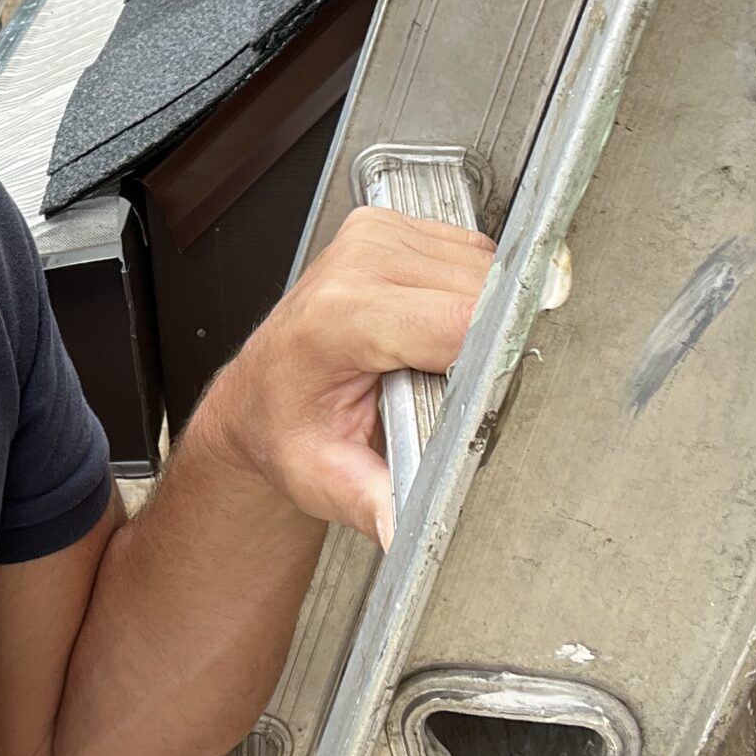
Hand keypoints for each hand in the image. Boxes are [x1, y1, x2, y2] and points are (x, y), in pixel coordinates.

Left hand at [199, 206, 494, 549]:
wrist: (260, 396)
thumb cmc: (286, 428)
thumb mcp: (321, 478)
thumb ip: (369, 500)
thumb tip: (405, 529)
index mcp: (340, 316)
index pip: (461, 321)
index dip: (493, 357)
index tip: (495, 392)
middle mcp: (357, 263)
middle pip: (484, 293)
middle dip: (488, 345)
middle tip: (447, 390)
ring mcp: (375, 236)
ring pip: (486, 269)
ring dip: (483, 316)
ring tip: (433, 360)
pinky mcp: (392, 227)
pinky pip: (472, 255)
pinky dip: (472, 293)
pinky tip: (434, 329)